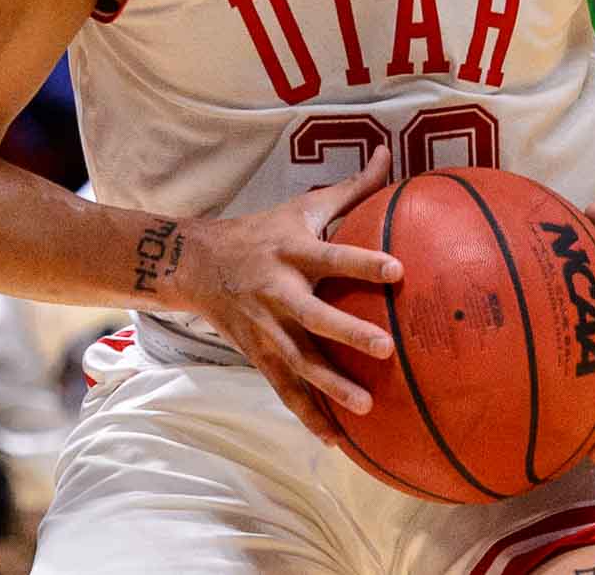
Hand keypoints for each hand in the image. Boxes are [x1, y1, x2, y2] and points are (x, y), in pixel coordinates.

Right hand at [179, 147, 402, 444]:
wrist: (196, 264)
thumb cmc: (264, 231)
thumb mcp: (303, 206)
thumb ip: (352, 187)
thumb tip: (391, 154)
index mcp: (292, 252)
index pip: (332, 256)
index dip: (363, 263)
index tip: (398, 271)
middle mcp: (279, 292)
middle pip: (315, 316)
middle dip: (348, 334)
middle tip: (386, 348)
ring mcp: (266, 329)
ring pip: (299, 363)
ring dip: (331, 388)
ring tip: (368, 408)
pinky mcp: (258, 355)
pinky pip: (285, 391)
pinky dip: (309, 416)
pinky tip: (338, 441)